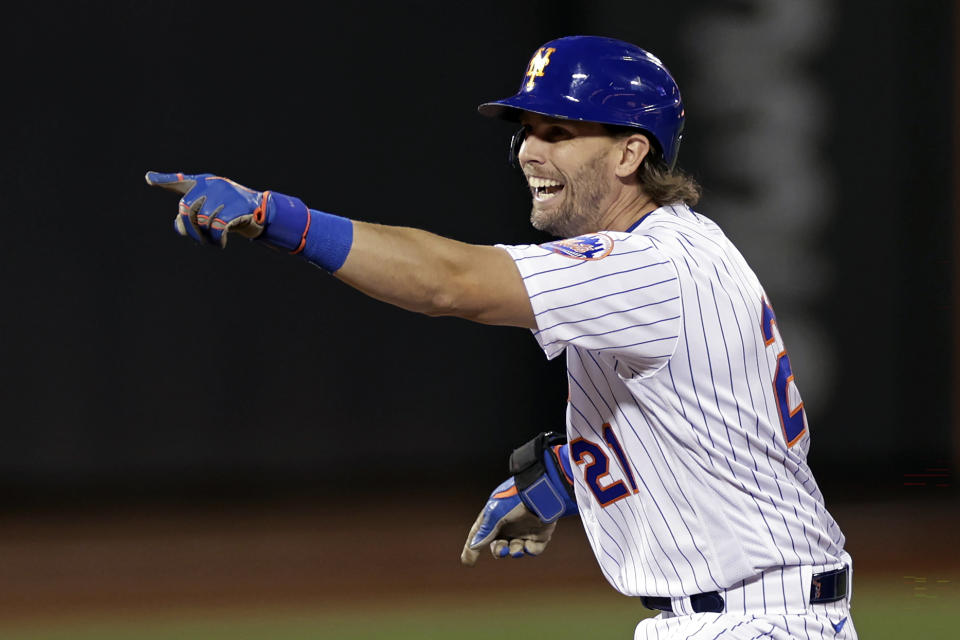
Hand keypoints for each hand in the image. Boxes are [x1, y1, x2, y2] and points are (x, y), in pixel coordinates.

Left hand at [145, 171, 265, 246]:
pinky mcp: (234, 208)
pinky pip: (216, 228)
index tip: (149, 179)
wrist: (261, 211)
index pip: (180, 182)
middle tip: (199, 239)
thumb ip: (192, 215)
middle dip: (190, 229)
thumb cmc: (232, 211)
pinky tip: (220, 244)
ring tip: (213, 242)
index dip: (164, 180)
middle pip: (186, 211)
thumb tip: (179, 228)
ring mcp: (222, 195)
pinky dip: (216, 240)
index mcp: (203, 183)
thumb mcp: (211, 209)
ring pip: (201, 222)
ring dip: (206, 238)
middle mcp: (210, 185)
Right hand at [460, 477, 557, 566]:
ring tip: (516, 548)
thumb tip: (472, 548)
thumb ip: (483, 533)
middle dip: (498, 550)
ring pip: (516, 549)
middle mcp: (509, 524)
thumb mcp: (493, 516)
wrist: (539, 493)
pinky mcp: (541, 533)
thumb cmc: (513, 501)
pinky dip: (530, 550)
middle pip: (499, 545)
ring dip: (514, 551)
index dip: (473, 548)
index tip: (467, 562)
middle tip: (501, 550)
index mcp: (495, 518)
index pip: (481, 535)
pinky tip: (528, 546)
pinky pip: (534, 549)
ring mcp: (525, 529)